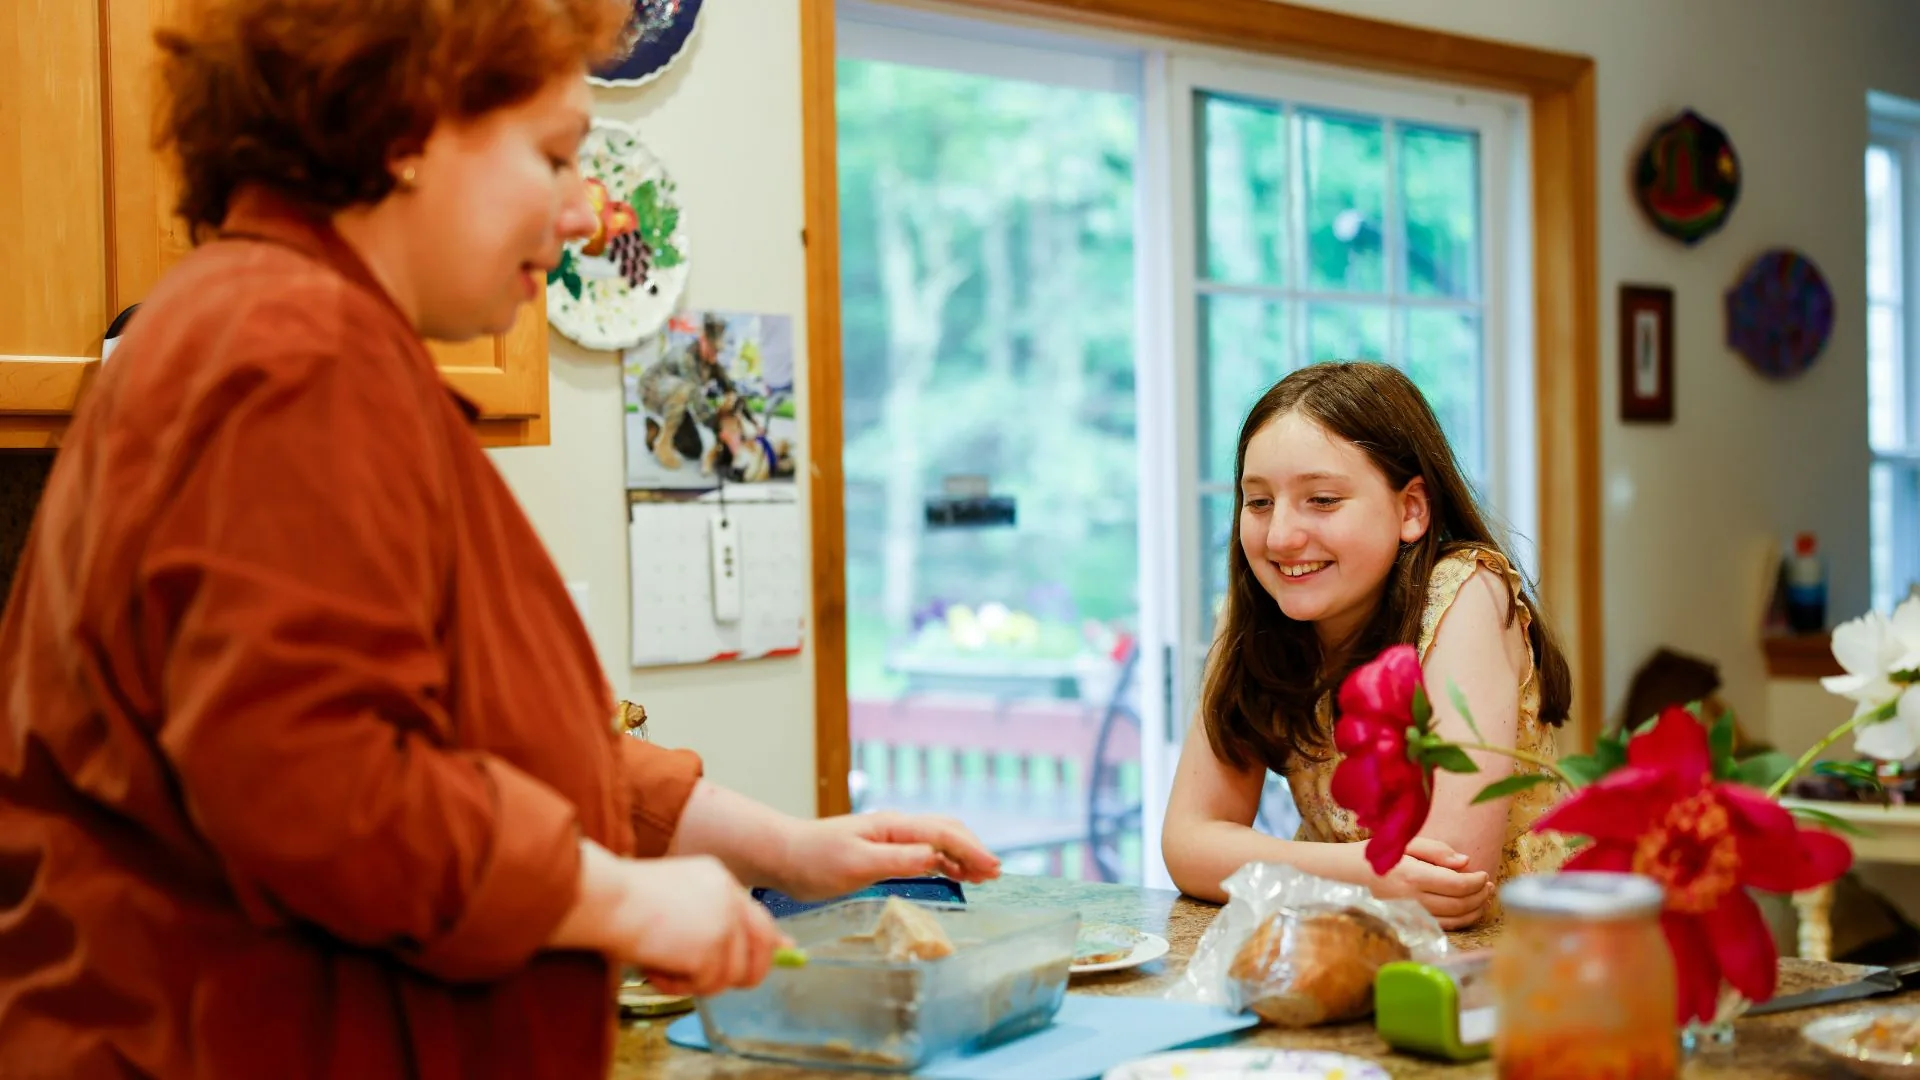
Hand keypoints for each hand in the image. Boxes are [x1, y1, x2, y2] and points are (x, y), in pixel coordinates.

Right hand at [551, 842, 786, 996]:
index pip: (758, 915)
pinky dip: (677, 986)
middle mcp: (729, 897)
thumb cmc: (623, 901)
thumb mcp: (676, 902)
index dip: (768, 942)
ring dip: (695, 981)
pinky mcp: (711, 948)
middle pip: (762, 946)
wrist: (604, 899)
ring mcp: (723, 922)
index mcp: (718, 879)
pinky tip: (655, 968)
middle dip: (745, 973)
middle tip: (709, 981)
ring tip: (661, 966)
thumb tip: (740, 943)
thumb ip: (710, 918)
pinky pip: (704, 985)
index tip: (781, 954)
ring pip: (730, 974)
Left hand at [773, 812, 1002, 901]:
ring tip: (984, 875)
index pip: (943, 835)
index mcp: (893, 827)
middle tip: (995, 874)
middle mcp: (896, 827)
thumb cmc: (813, 861)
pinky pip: (924, 851)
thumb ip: (896, 860)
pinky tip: (955, 873)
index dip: (971, 851)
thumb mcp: (855, 865)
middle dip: (974, 850)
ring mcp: (890, 838)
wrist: (783, 854)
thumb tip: (934, 857)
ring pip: (939, 840)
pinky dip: (946, 861)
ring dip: (963, 855)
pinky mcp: (883, 850)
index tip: (993, 870)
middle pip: (947, 832)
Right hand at [1366, 837, 1491, 929]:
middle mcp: (1412, 898)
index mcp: (1412, 875)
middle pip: (1459, 904)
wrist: (1347, 875)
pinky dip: (1460, 921)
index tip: (1484, 874)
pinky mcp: (1409, 923)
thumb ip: (1436, 851)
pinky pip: (1442, 926)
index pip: (1456, 884)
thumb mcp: (1405, 843)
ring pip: (1453, 919)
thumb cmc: (1378, 855)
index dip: (1476, 881)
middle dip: (1480, 896)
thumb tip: (1465, 862)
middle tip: (1488, 886)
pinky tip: (1467, 910)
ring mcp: (1411, 914)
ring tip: (1483, 897)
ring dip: (1474, 910)